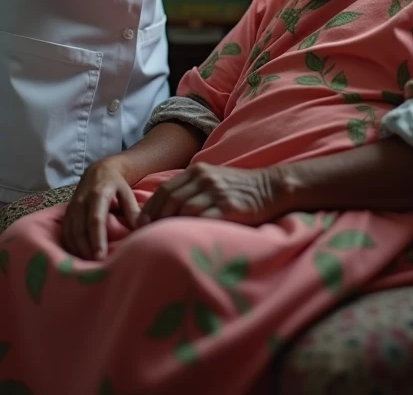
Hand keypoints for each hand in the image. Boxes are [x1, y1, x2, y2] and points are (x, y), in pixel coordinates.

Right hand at [63, 155, 139, 260]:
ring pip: (71, 232)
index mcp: (98, 194)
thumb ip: (133, 210)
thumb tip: (140, 228)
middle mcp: (82, 200)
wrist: (98, 170)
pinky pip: (65, 232)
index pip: (95, 220)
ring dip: (77, 250)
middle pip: (80, 229)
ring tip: (87, 266)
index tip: (101, 256)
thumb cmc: (116, 184)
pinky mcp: (67, 212)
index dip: (97, 239)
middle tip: (94, 268)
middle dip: (86, 249)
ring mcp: (72, 206)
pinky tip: (78, 257)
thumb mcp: (127, 192)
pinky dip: (70, 246)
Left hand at [138, 163, 285, 227]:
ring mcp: (216, 192)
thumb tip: (168, 209)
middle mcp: (204, 179)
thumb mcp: (214, 181)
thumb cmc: (241, 189)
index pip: (165, 189)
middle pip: (170, 198)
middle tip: (144, 236)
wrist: (272, 188)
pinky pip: (202, 218)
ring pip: (182, 208)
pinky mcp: (228, 207)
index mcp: (198, 171)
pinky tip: (182, 240)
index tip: (140, 225)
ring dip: (168, 224)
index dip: (150, 208)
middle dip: (154, 218)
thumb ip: (193, 189)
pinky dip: (189, 229)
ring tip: (159, 241)